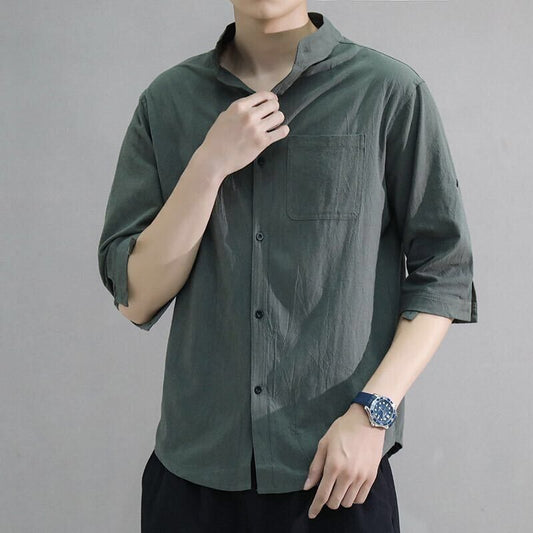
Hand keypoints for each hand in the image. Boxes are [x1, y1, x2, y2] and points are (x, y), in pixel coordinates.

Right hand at [199, 90, 288, 180]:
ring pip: (279, 116)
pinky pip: (281, 132)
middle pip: (273, 104)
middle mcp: (249, 115)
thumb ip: (237, 111)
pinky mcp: (262, 142)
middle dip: (275, 109)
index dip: (270, 97)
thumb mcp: (223, 117)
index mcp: (239, 107)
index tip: (273, 100)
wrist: (214, 159)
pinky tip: (282, 131)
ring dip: (279, 120)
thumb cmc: (216, 140)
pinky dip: (283, 131)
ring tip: (275, 124)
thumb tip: (249, 108)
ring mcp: (256, 128)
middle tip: (273, 114)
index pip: (262, 95)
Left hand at [303, 403, 385, 518]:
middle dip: (327, 501)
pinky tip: (350, 489)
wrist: (367, 420)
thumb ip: (315, 467)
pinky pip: (362, 498)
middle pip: (335, 502)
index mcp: (333, 465)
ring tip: (338, 488)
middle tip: (326, 491)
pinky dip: (354, 498)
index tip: (312, 514)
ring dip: (340, 499)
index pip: (323, 494)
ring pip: (348, 502)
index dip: (316, 507)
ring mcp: (361, 477)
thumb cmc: (343, 429)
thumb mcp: (324, 443)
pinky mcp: (372, 476)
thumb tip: (308, 486)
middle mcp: (348, 474)